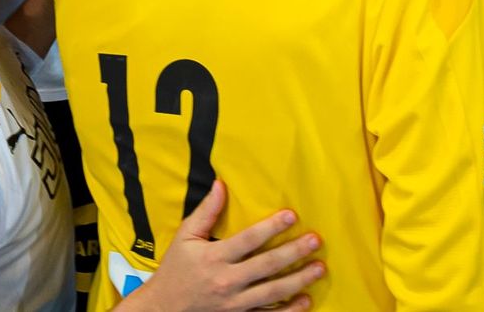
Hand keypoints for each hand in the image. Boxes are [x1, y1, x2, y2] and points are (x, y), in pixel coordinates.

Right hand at [122, 180, 322, 311]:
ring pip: (273, 291)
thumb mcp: (185, 236)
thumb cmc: (176, 268)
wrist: (164, 308)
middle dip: (294, 252)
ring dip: (299, 279)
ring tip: (319, 268)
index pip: (249, 239)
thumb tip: (221, 184)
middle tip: (315, 240)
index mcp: (215, 257)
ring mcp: (235, 302)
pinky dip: (289, 310)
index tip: (292, 215)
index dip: (271, 227)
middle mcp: (227, 280)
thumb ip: (206, 212)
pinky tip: (306, 300)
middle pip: (267, 265)